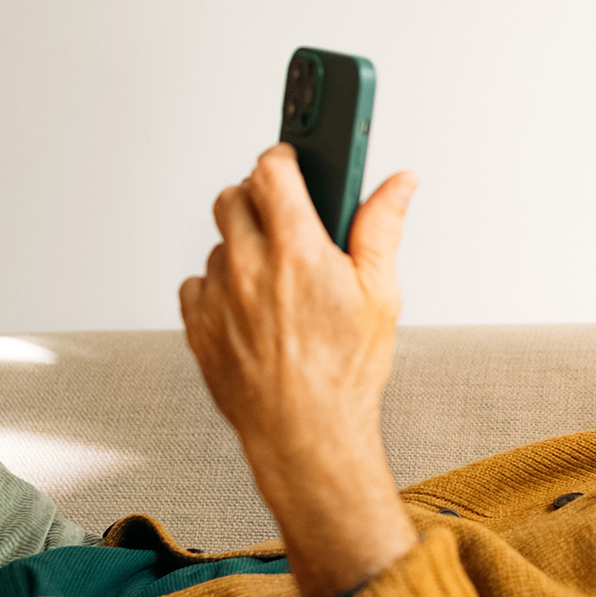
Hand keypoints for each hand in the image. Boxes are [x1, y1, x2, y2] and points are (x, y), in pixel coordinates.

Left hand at [178, 144, 420, 596]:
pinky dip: (220, 288)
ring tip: (277, 280)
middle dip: (257, 198)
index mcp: (298, 250)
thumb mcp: (380, 296)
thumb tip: (398, 184)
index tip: (294, 164)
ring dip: (242, 248)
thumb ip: (382, 228)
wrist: (305, 436)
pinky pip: (198, 284)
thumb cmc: (345, 374)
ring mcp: (218, 295)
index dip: (283, 159)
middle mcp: (249, 266)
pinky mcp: (197, 325)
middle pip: (233, 196)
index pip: (272, 168)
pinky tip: (252, 310)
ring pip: (218, 243)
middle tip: (285, 219)